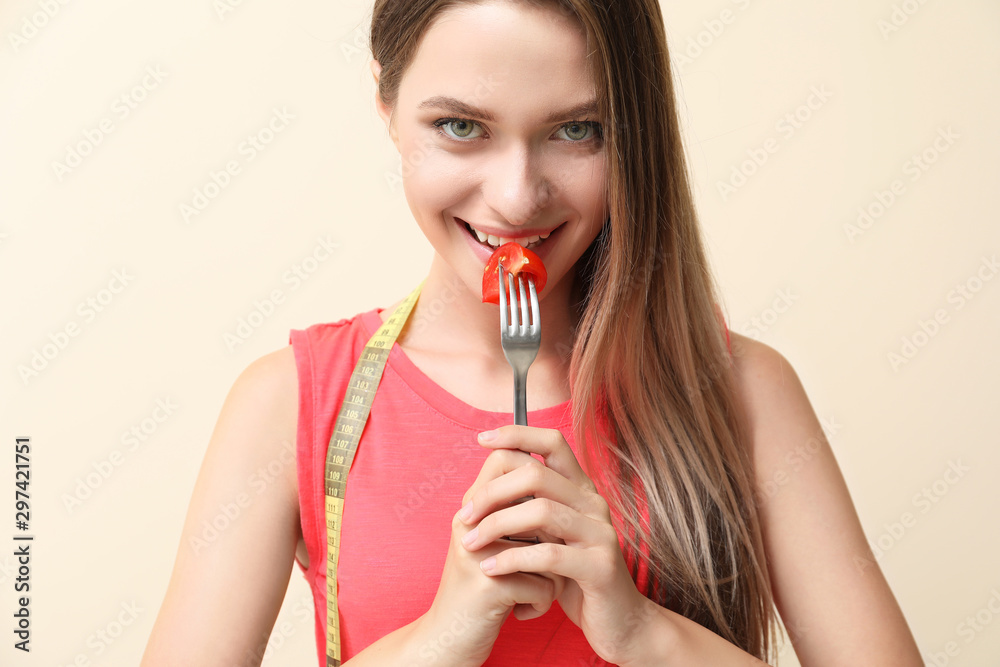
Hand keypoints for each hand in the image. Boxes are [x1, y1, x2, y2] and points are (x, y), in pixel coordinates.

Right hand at [415, 445, 565, 666]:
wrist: (447, 641)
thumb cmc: (479, 591)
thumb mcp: (488, 546)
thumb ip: (511, 514)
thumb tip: (551, 481)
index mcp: (470, 509)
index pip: (504, 458)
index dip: (534, 472)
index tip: (545, 508)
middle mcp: (469, 523)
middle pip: (534, 501)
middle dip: (551, 537)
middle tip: (542, 561)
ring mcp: (477, 553)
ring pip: (549, 549)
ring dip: (549, 576)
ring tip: (530, 588)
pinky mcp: (489, 586)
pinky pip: (545, 585)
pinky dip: (542, 603)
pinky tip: (521, 612)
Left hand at [458, 425, 656, 664]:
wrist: (618, 623)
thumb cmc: (576, 577)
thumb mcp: (554, 535)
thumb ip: (533, 508)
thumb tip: (488, 482)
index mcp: (581, 490)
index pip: (553, 443)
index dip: (517, 434)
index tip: (482, 438)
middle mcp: (594, 504)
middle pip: (537, 476)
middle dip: (492, 493)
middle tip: (464, 515)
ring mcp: (600, 534)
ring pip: (541, 512)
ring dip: (496, 526)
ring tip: (470, 544)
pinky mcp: (599, 567)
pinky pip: (548, 555)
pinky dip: (512, 560)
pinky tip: (490, 569)